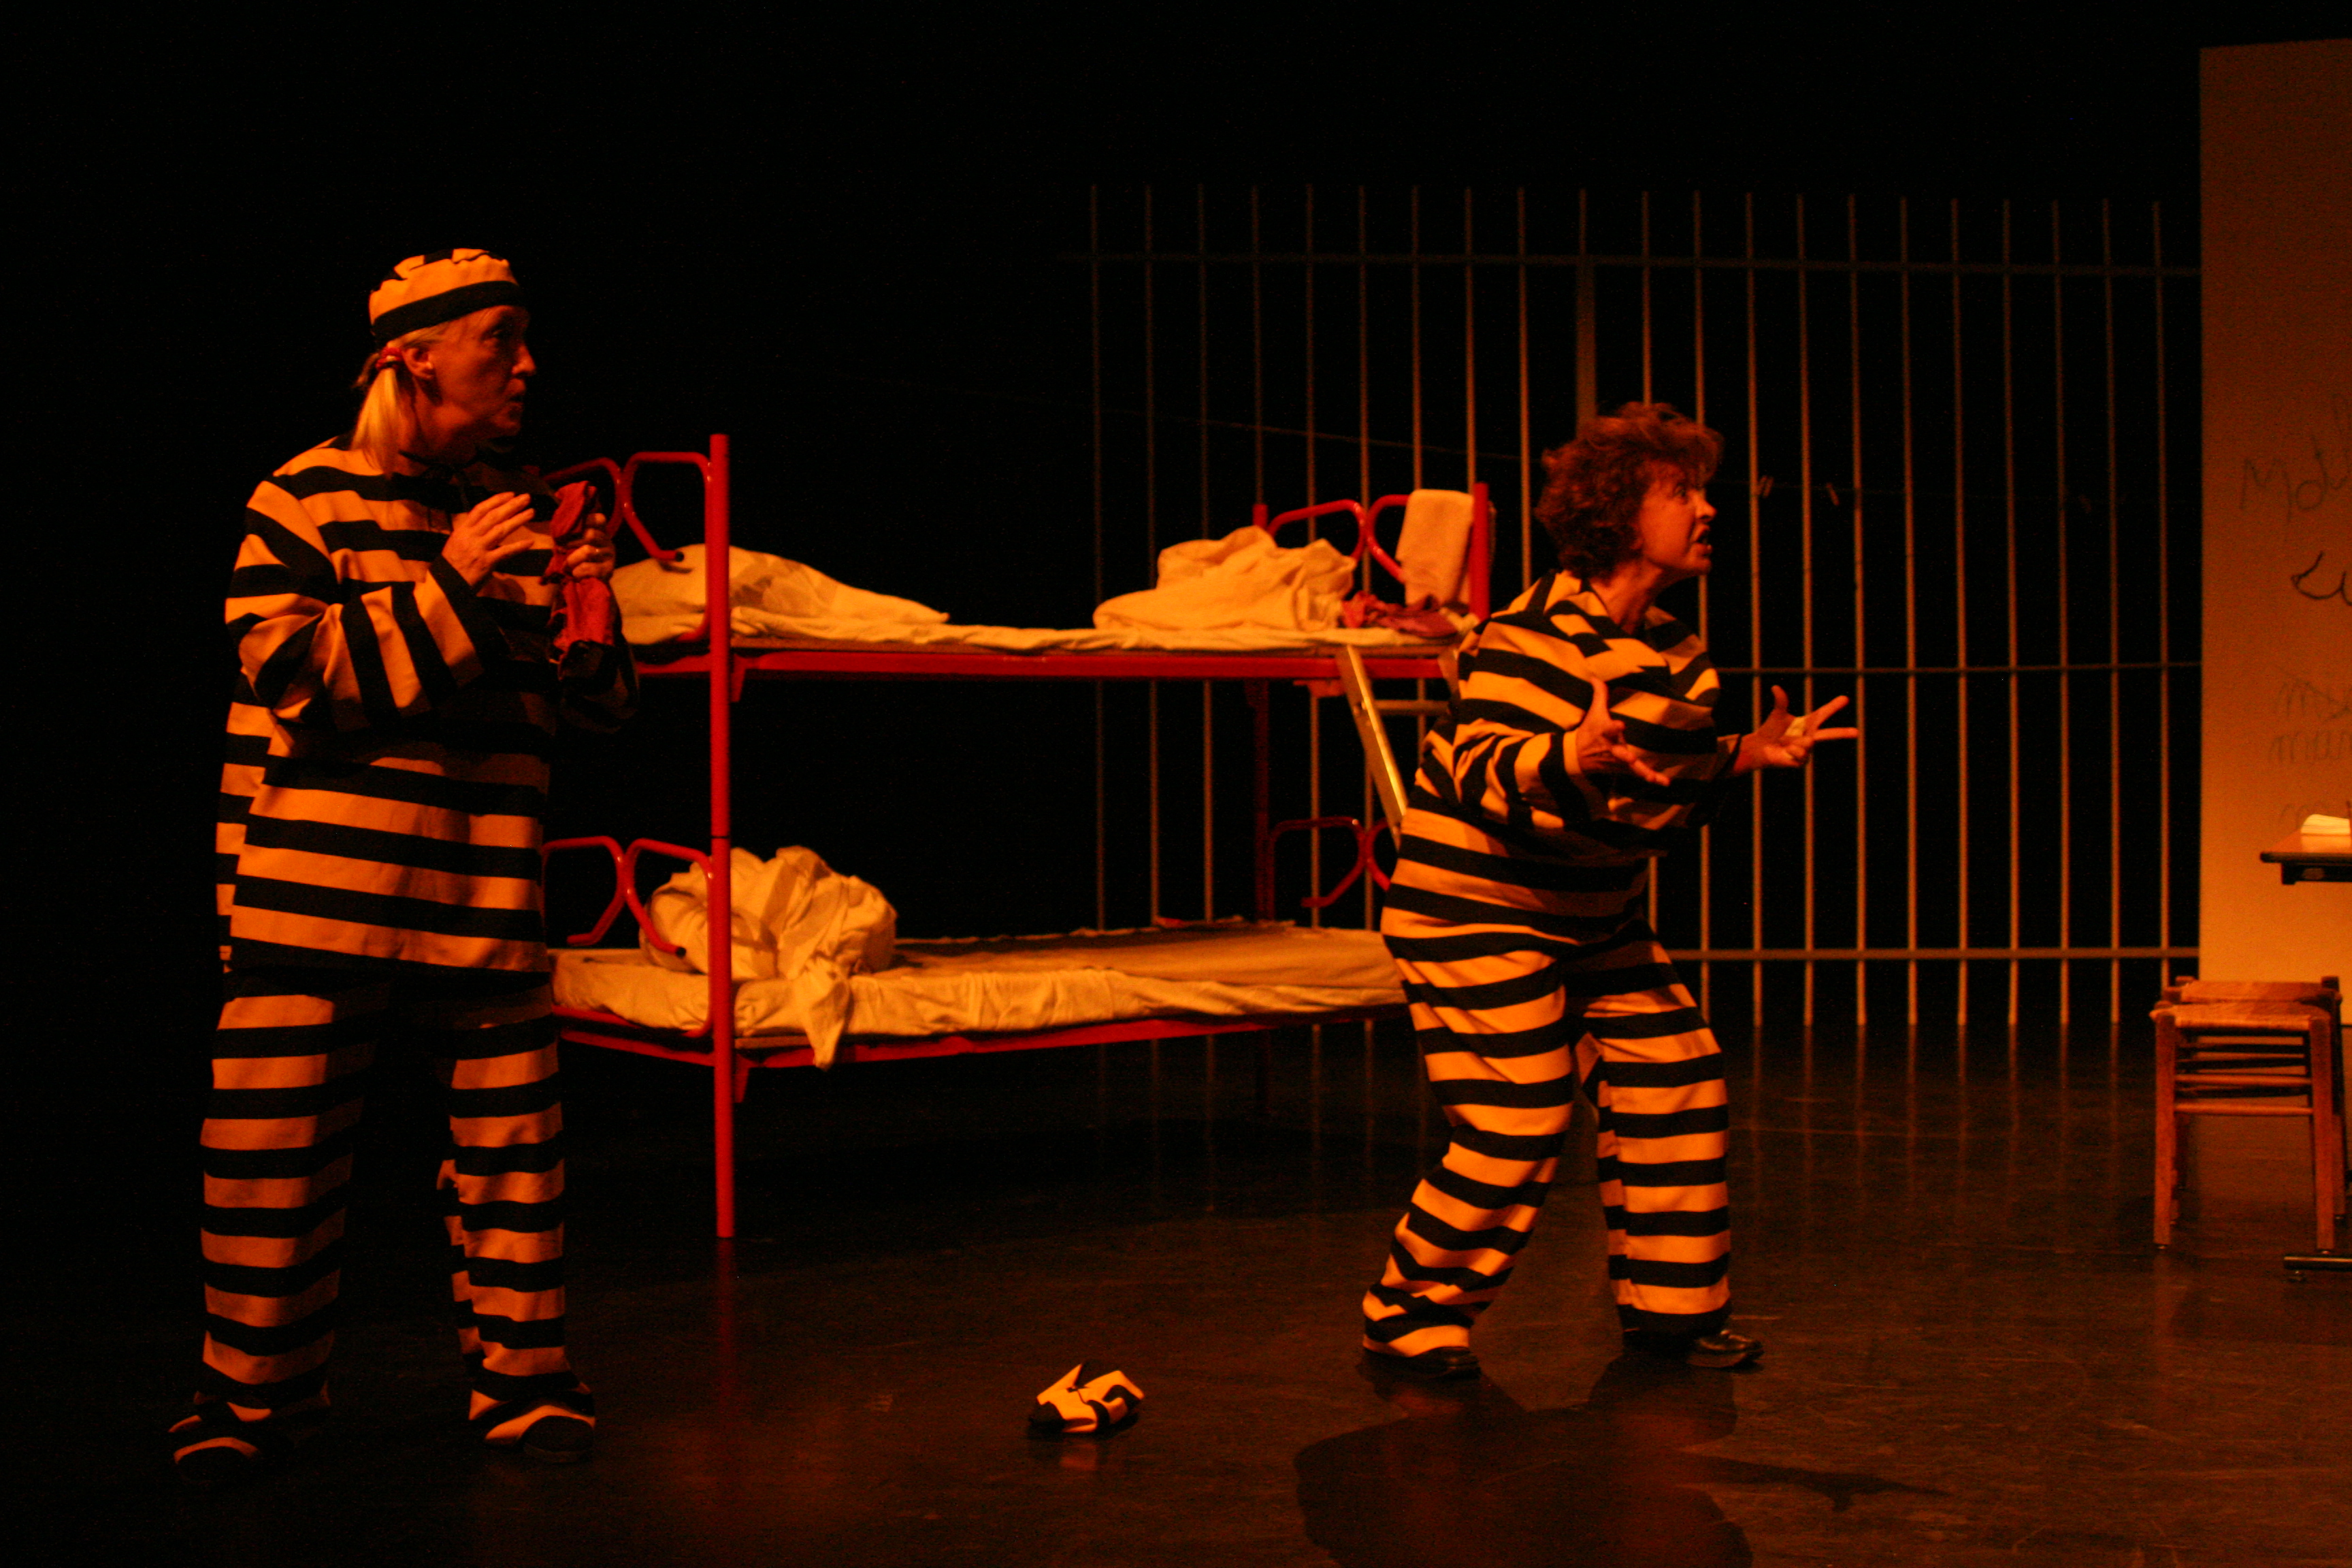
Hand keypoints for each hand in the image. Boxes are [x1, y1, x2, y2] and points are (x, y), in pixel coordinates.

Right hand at [443, 491, 539, 585]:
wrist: (446, 584)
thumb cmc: (453, 563)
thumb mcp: (457, 542)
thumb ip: (471, 531)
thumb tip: (486, 521)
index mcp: (463, 530)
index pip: (480, 509)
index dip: (496, 500)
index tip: (510, 494)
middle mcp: (471, 536)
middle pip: (493, 516)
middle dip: (511, 505)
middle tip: (526, 497)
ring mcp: (479, 549)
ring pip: (501, 530)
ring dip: (518, 520)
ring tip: (531, 512)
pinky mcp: (486, 563)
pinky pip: (505, 552)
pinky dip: (518, 547)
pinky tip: (530, 542)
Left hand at [563, 514, 615, 582]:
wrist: (590, 585)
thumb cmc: (578, 561)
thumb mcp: (574, 546)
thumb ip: (569, 537)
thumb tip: (557, 533)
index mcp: (600, 533)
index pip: (599, 519)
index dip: (586, 520)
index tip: (571, 529)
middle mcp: (607, 542)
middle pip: (590, 534)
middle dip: (571, 542)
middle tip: (561, 549)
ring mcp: (609, 556)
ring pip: (588, 551)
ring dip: (572, 560)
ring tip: (566, 566)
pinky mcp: (608, 571)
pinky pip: (589, 568)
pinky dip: (578, 572)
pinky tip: (575, 575)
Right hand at [1575, 683, 1675, 787]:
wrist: (1577, 756)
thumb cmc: (1589, 730)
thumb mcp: (1593, 712)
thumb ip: (1599, 694)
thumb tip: (1595, 675)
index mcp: (1604, 732)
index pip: (1608, 729)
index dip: (1613, 727)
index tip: (1621, 725)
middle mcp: (1611, 748)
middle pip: (1618, 752)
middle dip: (1624, 755)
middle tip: (1630, 757)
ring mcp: (1617, 760)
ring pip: (1630, 767)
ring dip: (1642, 772)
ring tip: (1652, 778)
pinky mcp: (1623, 768)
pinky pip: (1638, 774)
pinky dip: (1652, 778)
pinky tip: (1665, 783)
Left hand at [1736, 686, 1858, 772]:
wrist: (1761, 747)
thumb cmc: (1771, 730)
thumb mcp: (1777, 715)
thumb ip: (1781, 702)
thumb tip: (1775, 687)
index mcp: (1808, 724)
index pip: (1823, 713)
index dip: (1833, 706)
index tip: (1845, 698)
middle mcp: (1811, 736)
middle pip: (1830, 734)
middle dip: (1843, 733)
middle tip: (1857, 732)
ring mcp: (1808, 750)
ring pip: (1808, 744)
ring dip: (1794, 742)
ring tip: (1785, 743)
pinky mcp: (1802, 761)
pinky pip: (1801, 754)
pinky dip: (1790, 752)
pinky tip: (1785, 752)